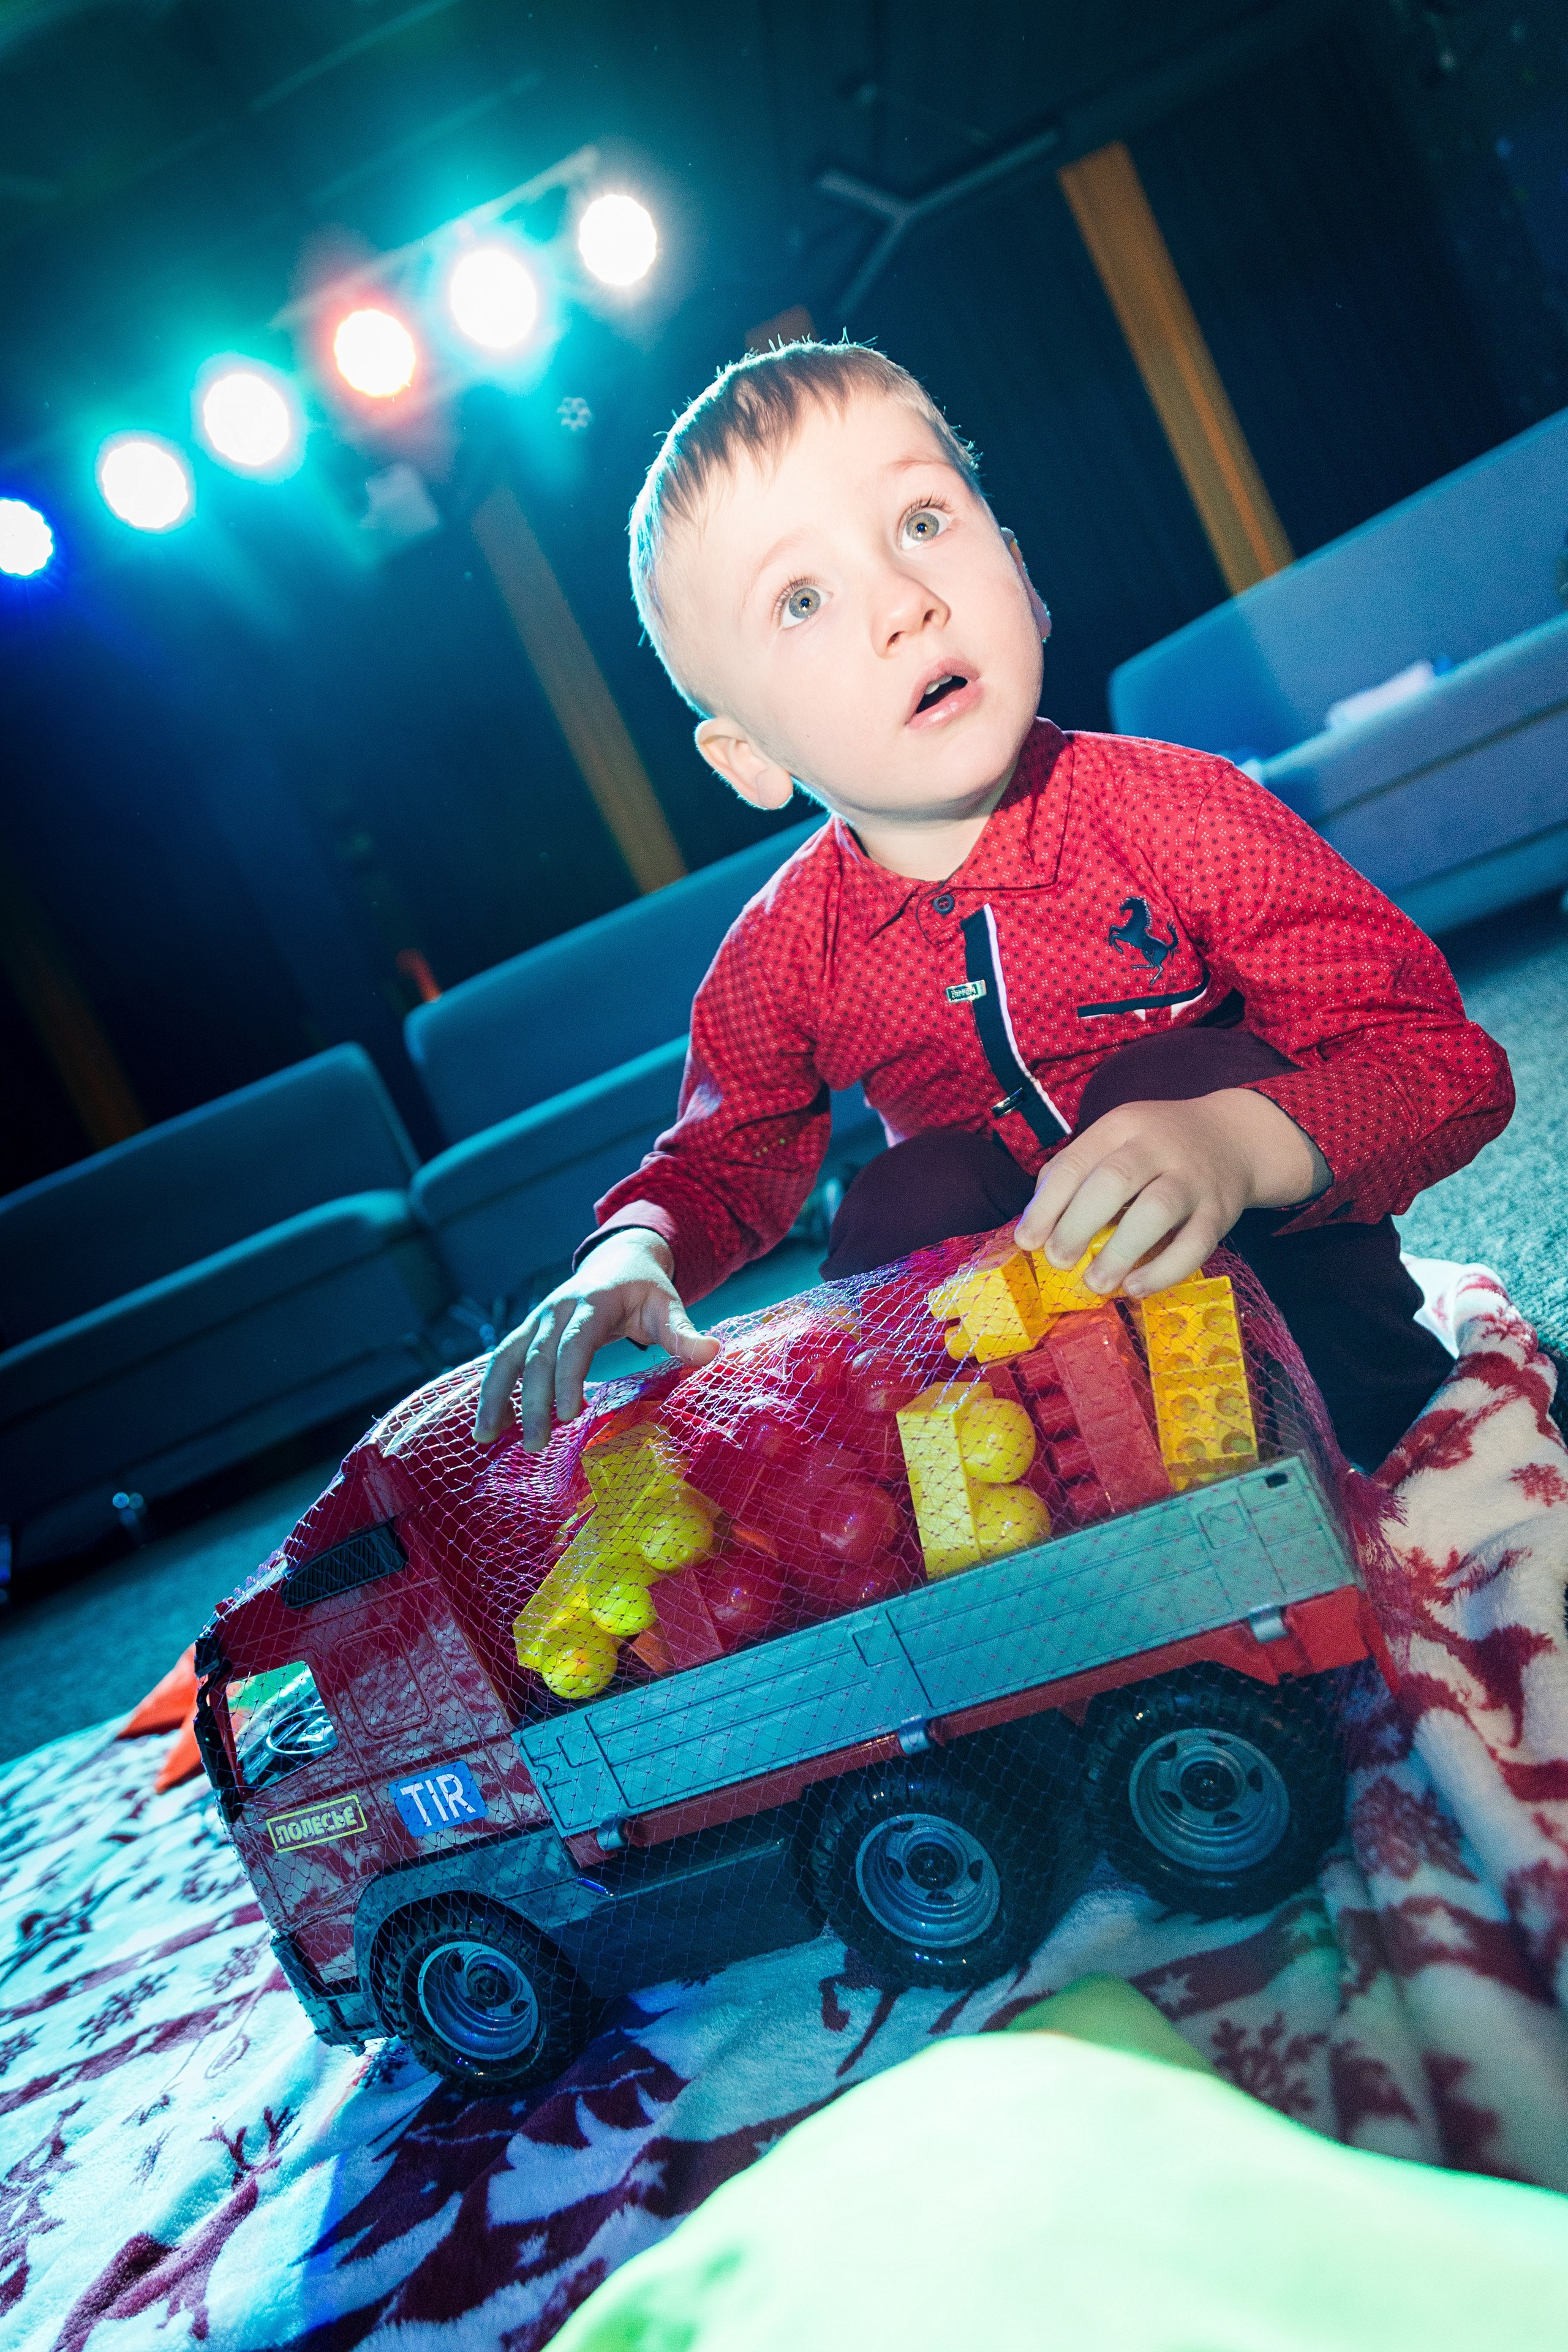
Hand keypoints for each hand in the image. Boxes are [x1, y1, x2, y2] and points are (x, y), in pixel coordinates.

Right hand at [472, 1230, 720, 1450]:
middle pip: (538, 1356)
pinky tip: (489, 1425)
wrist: (618, 1258)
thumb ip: (684, 1333)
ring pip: (508, 1357)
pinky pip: (503, 1360)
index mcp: (592, 1301)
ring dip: (496, 1396)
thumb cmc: (646, 1289)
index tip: (571, 1414)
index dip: (569, 1376)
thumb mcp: (667, 1306)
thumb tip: (714, 1352)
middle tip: (536, 1444)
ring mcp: (537, 1319)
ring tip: (485, 1436)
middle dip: (533, 1401)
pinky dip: (493, 1390)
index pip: (575, 1342)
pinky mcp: (527, 1331)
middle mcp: (556, 1309)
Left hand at [1013, 1089, 1328, 1299]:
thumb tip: (1035, 1224)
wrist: (1232, 1139)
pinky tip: (1136, 1287)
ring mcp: (1192, 1179)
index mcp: (1121, 1127)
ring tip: (1095, 1283)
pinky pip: (1195, 1244)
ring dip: (1121, 1251)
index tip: (1027, 1241)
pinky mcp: (1220, 1212)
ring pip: (1157, 1211)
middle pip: (1114, 1181)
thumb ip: (1075, 1172)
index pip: (1076, 1162)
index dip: (1047, 1205)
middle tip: (1058, 1260)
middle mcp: (1157, 1147)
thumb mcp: (1114, 1140)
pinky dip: (1164, 1270)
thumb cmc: (1155, 1148)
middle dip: (1078, 1224)